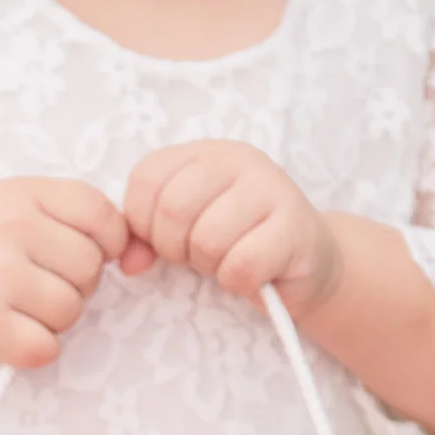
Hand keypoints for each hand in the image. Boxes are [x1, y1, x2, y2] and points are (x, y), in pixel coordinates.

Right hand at [0, 177, 127, 367]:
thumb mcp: (12, 209)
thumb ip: (70, 218)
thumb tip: (137, 250)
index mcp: (21, 193)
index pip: (102, 215)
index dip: (106, 244)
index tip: (74, 257)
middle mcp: (8, 226)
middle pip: (91, 268)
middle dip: (73, 285)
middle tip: (33, 286)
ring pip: (71, 309)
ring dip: (51, 320)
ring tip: (16, 308)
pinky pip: (46, 346)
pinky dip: (33, 349)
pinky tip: (8, 333)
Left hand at [122, 140, 339, 310]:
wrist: (307, 264)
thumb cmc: (239, 243)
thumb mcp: (186, 230)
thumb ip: (147, 237)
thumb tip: (127, 263)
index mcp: (206, 152)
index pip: (146, 179)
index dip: (143, 223)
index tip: (166, 239)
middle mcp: (241, 159)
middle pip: (172, 209)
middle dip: (175, 248)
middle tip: (199, 255)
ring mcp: (272, 189)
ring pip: (207, 240)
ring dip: (210, 266)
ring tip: (229, 260)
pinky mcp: (296, 229)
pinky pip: (241, 266)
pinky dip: (237, 282)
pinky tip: (252, 275)